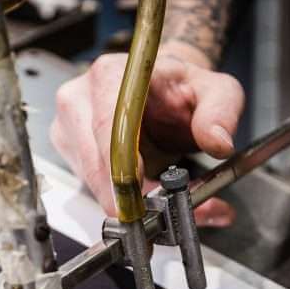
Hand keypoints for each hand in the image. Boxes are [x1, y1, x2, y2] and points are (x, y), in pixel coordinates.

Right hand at [50, 41, 243, 226]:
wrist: (162, 89)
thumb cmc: (181, 88)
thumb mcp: (216, 91)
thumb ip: (221, 113)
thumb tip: (218, 143)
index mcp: (111, 75)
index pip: (109, 125)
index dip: (123, 165)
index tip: (140, 194)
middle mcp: (80, 98)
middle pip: (94, 160)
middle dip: (129, 195)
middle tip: (166, 213)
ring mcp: (68, 126)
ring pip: (92, 181)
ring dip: (128, 201)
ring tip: (167, 201)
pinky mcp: (69, 150)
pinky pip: (91, 186)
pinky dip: (122, 200)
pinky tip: (146, 194)